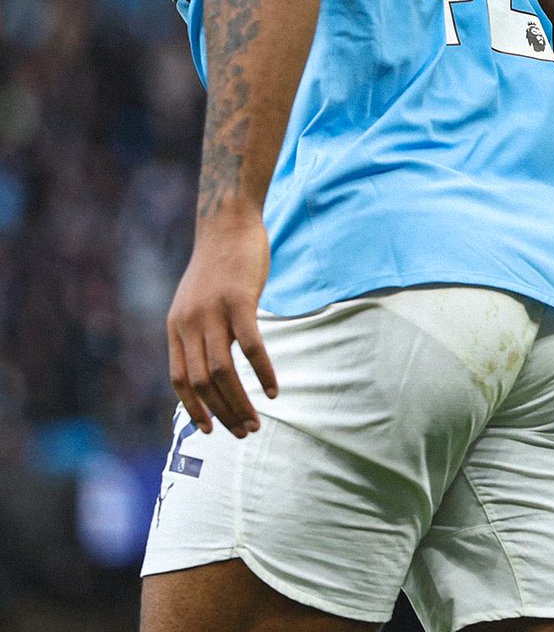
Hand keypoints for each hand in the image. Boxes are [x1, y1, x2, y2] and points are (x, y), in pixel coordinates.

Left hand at [166, 214, 277, 437]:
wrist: (227, 223)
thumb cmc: (218, 264)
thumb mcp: (195, 300)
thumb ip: (197, 330)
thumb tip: (209, 367)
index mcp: (176, 326)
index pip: (180, 379)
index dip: (194, 409)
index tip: (211, 430)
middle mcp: (189, 323)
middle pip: (203, 382)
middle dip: (224, 413)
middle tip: (244, 432)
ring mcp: (213, 312)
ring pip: (224, 372)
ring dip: (241, 402)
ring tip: (257, 421)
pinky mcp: (239, 301)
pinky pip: (252, 348)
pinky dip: (263, 373)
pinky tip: (275, 390)